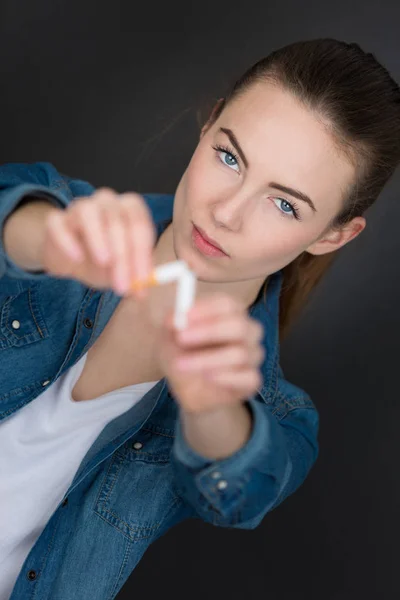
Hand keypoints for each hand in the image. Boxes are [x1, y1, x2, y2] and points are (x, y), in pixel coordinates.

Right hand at [41, 188, 155, 296]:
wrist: (72, 258)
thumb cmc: (104, 260)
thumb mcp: (124, 271)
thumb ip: (135, 278)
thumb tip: (142, 291)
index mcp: (129, 208)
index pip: (139, 223)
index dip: (142, 253)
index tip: (143, 280)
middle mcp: (105, 201)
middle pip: (116, 220)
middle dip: (122, 255)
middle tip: (122, 284)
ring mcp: (79, 207)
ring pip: (88, 213)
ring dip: (98, 237)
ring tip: (104, 263)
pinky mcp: (55, 221)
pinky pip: (58, 224)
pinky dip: (67, 240)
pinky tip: (77, 258)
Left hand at [157, 293, 264, 413]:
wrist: (189, 387)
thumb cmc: (184, 353)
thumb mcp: (169, 337)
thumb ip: (171, 324)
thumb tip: (173, 319)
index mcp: (230, 313)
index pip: (227, 304)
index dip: (205, 309)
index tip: (183, 317)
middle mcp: (247, 331)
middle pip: (238, 325)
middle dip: (208, 331)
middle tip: (181, 338)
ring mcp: (252, 356)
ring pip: (239, 354)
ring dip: (205, 360)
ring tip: (181, 365)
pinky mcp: (252, 380)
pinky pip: (248, 377)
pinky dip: (225, 378)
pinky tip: (206, 378)